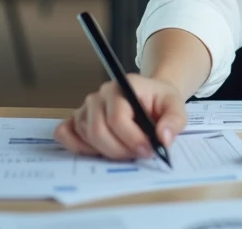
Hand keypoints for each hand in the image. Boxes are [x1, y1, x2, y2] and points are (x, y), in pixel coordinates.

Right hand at [54, 74, 187, 159]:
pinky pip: (66, 134)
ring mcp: (86, 107)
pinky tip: (98, 151)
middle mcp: (100, 94)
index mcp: (123, 86)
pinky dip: (78, 147)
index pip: (118, 117)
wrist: (149, 96)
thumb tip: (162, 138)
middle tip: (138, 155)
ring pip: (86, 136)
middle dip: (120, 150)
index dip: (132, 139)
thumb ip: (174, 121)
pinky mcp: (77, 119)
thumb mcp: (176, 106)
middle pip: (98, 130)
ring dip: (107, 152)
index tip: (148, 150)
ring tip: (127, 151)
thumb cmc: (160, 101)